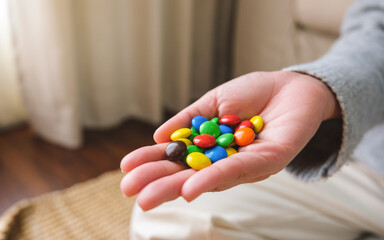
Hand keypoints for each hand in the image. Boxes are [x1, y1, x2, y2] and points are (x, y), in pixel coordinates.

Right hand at [120, 71, 340, 210]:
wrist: (292, 86)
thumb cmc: (252, 94)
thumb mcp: (213, 103)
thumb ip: (188, 120)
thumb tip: (157, 137)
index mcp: (210, 147)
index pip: (177, 158)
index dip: (152, 162)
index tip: (126, 168)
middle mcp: (224, 161)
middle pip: (187, 174)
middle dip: (158, 183)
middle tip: (129, 191)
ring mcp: (244, 165)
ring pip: (207, 179)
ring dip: (176, 187)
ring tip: (147, 196)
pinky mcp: (268, 161)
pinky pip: (237, 170)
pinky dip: (212, 178)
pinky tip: (189, 187)